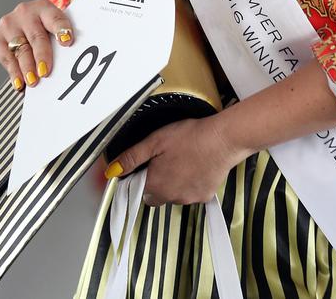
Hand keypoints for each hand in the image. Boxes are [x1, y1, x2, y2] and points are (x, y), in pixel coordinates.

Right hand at [0, 0, 74, 90]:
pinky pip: (6, 57)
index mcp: (43, 7)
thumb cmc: (44, 25)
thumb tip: (71, 59)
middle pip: (36, 37)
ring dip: (26, 68)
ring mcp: (9, 24)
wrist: (24, 18)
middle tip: (45, 72)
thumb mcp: (53, 24)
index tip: (67, 42)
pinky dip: (14, 72)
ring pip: (20, 50)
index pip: (55, 18)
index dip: (62, 29)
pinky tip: (19, 82)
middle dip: (41, 56)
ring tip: (33, 81)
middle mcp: (25, 12)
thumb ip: (61, 36)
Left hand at [106, 115, 242, 206]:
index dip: (143, 178)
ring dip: (176, 183)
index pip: (139, 192)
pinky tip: (198, 166)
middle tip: (168, 160)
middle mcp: (171, 197)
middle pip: (157, 195)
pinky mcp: (205, 196)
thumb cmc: (190, 137)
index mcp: (155, 185)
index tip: (151, 165)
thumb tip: (113, 171)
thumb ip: (132, 157)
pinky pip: (193, 194)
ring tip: (185, 160)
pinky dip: (193, 184)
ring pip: (175, 195)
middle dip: (159, 181)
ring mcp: (189, 199)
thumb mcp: (156, 140)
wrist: (223, 139)